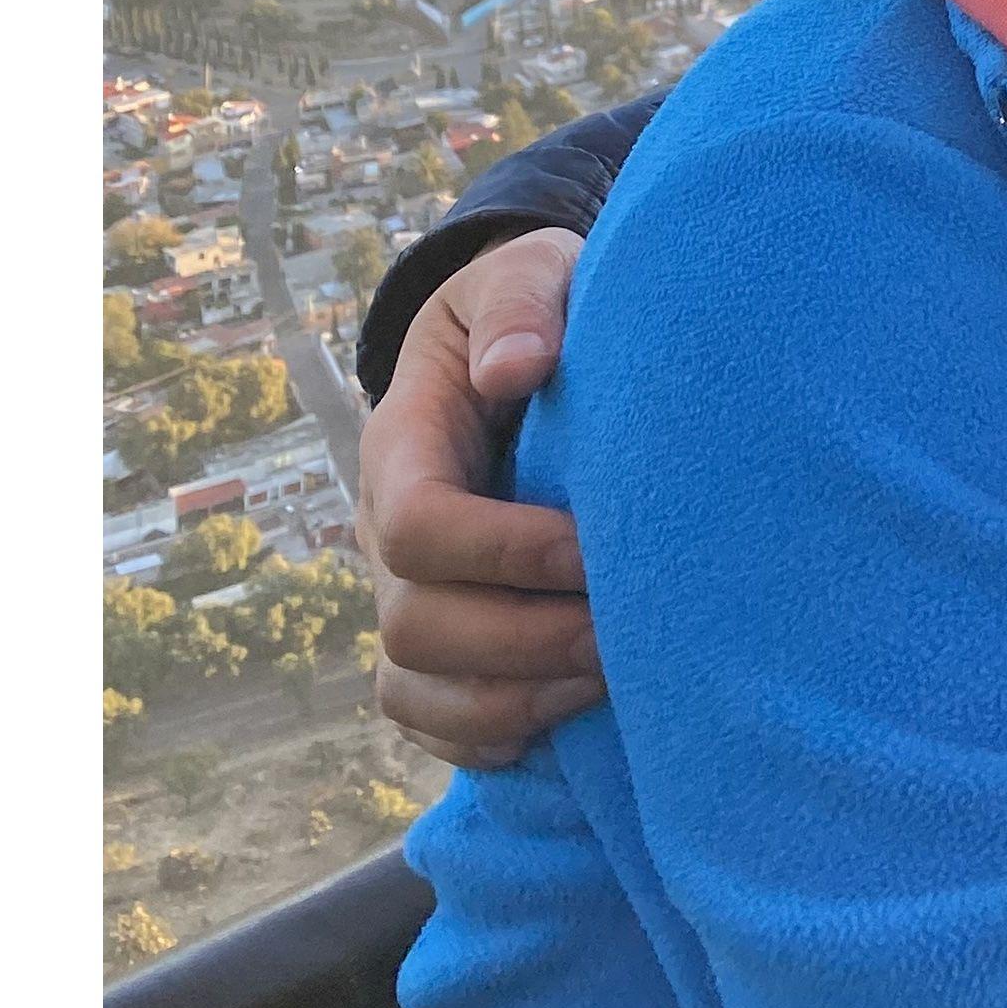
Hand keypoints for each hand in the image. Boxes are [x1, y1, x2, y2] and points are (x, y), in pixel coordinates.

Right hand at [366, 229, 599, 767]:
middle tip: (622, 634)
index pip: (416, 525)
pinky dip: (491, 738)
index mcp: (403, 444)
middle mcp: (384, 533)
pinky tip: (570, 718)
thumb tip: (516, 365)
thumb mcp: (528, 270)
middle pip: (413, 627)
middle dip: (521, 643)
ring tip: (610, 680)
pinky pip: (429, 722)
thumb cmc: (534, 306)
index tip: (592, 551)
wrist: (520, 343)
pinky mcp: (435, 641)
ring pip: (414, 690)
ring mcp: (404, 592)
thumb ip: (522, 301)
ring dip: (513, 702)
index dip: (501, 553)